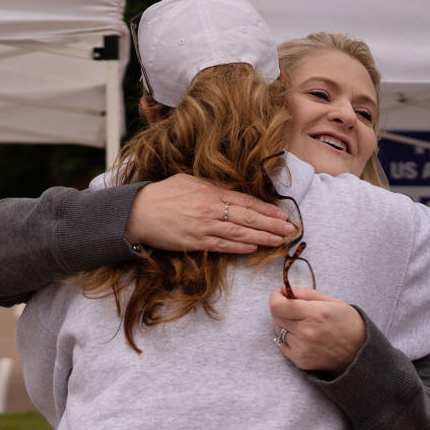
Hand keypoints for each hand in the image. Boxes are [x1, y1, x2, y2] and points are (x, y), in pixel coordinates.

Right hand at [125, 174, 296, 253]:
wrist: (138, 212)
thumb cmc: (164, 194)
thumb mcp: (191, 181)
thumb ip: (215, 186)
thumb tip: (236, 190)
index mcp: (211, 192)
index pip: (246, 201)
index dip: (266, 209)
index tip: (283, 214)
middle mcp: (210, 210)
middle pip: (247, 218)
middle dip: (271, 224)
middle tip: (290, 230)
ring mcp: (203, 228)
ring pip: (238, 234)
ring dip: (261, 238)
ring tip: (278, 240)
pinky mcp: (195, 243)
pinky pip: (221, 246)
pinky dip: (239, 247)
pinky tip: (253, 248)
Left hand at [269, 286, 366, 375]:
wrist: (359, 352)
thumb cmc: (347, 323)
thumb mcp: (331, 301)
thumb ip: (304, 293)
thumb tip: (282, 289)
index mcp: (314, 314)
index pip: (277, 306)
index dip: (275, 297)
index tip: (281, 294)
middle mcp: (306, 332)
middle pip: (276, 317)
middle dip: (281, 309)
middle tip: (294, 308)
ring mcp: (302, 348)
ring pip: (278, 331)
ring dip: (286, 324)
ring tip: (303, 325)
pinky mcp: (300, 360)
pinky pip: (283, 345)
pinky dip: (289, 339)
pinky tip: (304, 337)